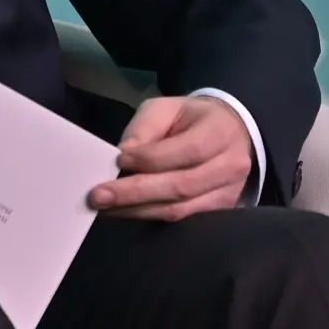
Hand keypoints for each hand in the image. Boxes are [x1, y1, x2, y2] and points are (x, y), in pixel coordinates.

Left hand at [88, 95, 252, 220]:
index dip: (149, 159)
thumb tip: (123, 155)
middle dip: (134, 193)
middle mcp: (230, 166)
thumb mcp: (166, 108)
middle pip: (180, 186)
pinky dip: (150, 216)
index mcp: (219, 133)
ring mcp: (228, 194)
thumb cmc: (191, 119)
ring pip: (179, 209)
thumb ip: (145, 128)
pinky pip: (182, 220)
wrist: (229, 133)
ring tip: (106, 208)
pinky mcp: (219, 212)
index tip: (117, 160)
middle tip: (98, 196)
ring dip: (138, 210)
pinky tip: (126, 212)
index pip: (185, 152)